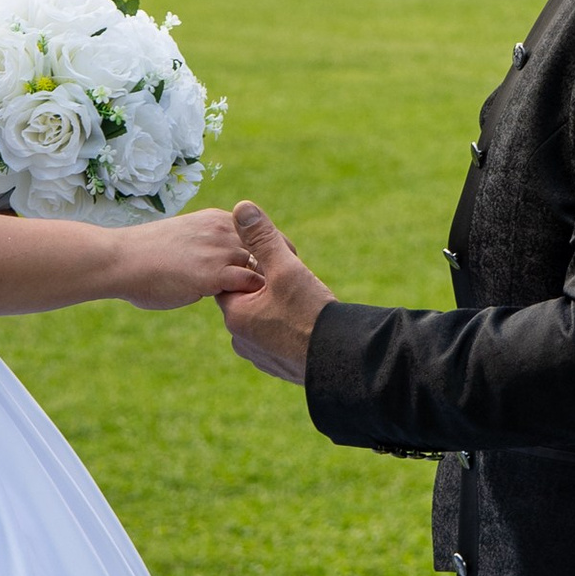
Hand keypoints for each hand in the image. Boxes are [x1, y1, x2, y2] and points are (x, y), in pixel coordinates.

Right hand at [107, 207, 265, 310]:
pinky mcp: (216, 273)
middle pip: (272, 249)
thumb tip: (210, 267)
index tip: (275, 276)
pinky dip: (255, 298)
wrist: (120, 259)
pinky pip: (251, 285)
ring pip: (264, 268)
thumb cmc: (144, 256)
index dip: (273, 255)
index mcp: (218, 220)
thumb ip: (204, 248)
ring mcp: (221, 250)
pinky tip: (250, 312)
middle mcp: (225, 230)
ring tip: (272, 307)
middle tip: (283, 295)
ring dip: (269, 288)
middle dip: (279, 272)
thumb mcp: (183, 240)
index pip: (263, 234)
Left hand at [219, 200, 335, 383]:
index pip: (232, 280)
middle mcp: (241, 340)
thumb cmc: (311, 314)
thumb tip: (241, 207)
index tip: (276, 265)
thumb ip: (263, 238)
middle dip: (269, 289)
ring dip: (280, 310)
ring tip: (304, 304)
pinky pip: (278, 340)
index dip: (255, 267)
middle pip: (249, 300)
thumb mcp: (286, 269)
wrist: (342, 361)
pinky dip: (289, 330)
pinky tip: (309, 325)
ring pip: (265, 321)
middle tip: (295, 285)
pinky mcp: (279, 368)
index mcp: (235, 316)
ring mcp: (260, 357)